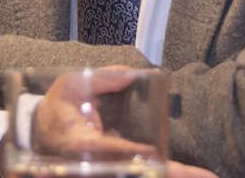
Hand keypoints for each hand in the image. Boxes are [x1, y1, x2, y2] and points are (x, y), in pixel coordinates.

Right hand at [33, 67, 217, 177]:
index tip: (153, 154)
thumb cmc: (58, 108)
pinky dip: (162, 172)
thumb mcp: (72, 85)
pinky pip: (136, 172)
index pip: (110, 150)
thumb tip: (131, 76)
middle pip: (131, 172)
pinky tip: (189, 173)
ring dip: (170, 174)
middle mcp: (95, 165)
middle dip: (167, 173)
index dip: (130, 152)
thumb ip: (101, 80)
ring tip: (204, 176)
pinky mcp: (111, 169)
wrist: (41, 134)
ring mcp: (103, 170)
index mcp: (81, 143)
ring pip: (136, 174)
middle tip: (202, 176)